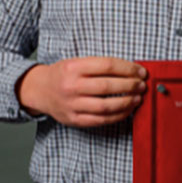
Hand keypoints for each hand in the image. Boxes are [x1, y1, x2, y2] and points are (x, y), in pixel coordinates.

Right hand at [16, 57, 146, 127]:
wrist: (40, 90)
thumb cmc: (64, 75)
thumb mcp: (77, 62)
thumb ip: (101, 66)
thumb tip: (133, 71)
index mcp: (73, 67)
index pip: (108, 66)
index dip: (129, 69)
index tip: (141, 71)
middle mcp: (71, 86)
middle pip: (109, 86)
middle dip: (131, 86)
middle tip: (142, 85)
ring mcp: (72, 105)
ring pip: (106, 106)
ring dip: (127, 102)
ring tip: (138, 98)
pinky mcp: (74, 120)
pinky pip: (101, 120)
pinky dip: (118, 116)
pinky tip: (127, 110)